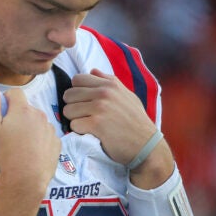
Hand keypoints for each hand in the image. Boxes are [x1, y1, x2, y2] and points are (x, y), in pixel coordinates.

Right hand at [0, 85, 60, 191]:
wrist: (26, 178)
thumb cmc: (6, 153)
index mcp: (23, 110)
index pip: (15, 93)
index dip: (6, 100)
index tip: (2, 114)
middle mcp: (40, 115)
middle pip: (27, 108)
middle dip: (18, 115)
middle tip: (9, 134)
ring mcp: (50, 129)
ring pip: (38, 122)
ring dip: (30, 127)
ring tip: (21, 145)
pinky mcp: (57, 143)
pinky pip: (47, 135)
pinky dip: (40, 140)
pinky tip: (32, 152)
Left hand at [63, 68, 173, 187]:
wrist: (146, 145)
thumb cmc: (136, 121)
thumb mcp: (127, 95)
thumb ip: (109, 81)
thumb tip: (92, 70)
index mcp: (110, 84)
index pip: (77, 79)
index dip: (77, 91)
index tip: (84, 102)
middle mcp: (104, 93)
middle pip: (69, 94)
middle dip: (73, 106)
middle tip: (84, 116)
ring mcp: (100, 108)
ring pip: (68, 110)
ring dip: (75, 119)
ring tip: (87, 124)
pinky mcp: (96, 124)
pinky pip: (73, 125)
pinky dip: (79, 131)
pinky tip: (90, 133)